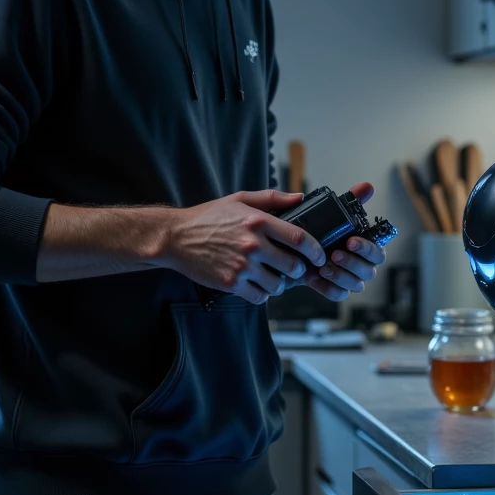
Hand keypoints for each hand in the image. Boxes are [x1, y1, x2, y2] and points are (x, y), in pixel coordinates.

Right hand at [159, 189, 325, 305]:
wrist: (175, 237)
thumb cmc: (208, 217)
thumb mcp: (240, 199)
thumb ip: (272, 198)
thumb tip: (300, 198)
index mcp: (258, 221)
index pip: (299, 238)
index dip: (315, 250)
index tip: (319, 256)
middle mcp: (253, 245)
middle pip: (292, 266)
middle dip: (298, 270)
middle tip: (294, 268)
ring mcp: (242, 266)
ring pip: (277, 285)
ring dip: (279, 283)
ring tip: (272, 276)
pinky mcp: (231, 283)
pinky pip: (259, 296)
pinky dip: (261, 293)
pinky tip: (255, 284)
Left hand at [301, 181, 387, 303]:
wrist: (288, 245)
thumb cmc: (315, 227)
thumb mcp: (330, 210)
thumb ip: (351, 200)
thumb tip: (368, 187)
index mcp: (364, 246)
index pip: (378, 253)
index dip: (367, 249)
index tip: (351, 241)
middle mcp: (361, 263)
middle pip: (369, 271)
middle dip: (352, 263)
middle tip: (334, 254)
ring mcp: (349, 279)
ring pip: (356, 285)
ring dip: (340, 276)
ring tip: (322, 266)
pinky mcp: (334, 289)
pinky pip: (338, 294)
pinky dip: (328, 287)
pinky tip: (313, 277)